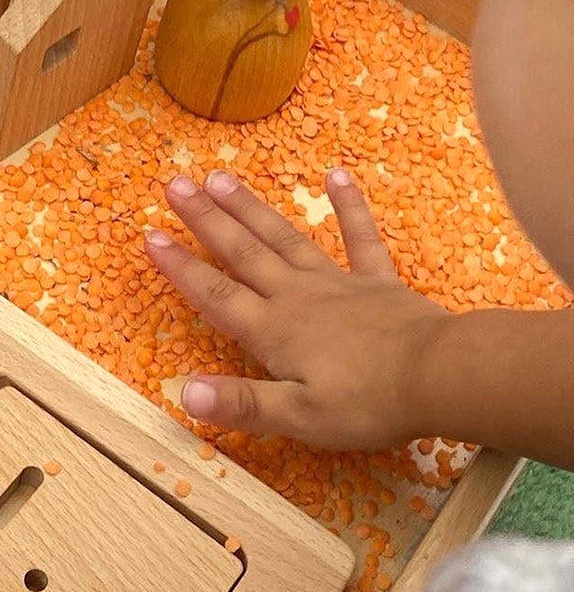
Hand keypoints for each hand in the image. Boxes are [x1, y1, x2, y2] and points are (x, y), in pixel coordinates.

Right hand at [144, 168, 450, 449]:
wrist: (440, 376)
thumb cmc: (368, 402)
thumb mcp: (300, 416)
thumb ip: (243, 404)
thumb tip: (184, 394)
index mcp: (274, 329)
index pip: (216, 294)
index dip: (181, 266)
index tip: (150, 235)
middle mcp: (295, 294)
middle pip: (242, 251)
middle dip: (205, 219)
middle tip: (175, 184)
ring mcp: (335, 282)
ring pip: (283, 236)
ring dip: (250, 207)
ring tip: (221, 176)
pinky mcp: (374, 279)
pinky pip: (359, 237)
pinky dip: (348, 205)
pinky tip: (336, 174)